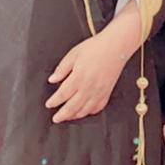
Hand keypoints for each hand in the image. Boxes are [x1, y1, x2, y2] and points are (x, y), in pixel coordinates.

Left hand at [45, 4, 140, 123]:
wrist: (116, 46)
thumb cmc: (96, 47)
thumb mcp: (74, 54)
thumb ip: (62, 68)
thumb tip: (52, 79)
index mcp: (79, 77)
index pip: (63, 94)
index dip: (54, 101)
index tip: (49, 104)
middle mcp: (89, 87)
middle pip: (72, 106)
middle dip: (62, 115)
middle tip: (56, 118)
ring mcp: (99, 92)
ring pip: (85, 110)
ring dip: (74, 116)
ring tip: (67, 117)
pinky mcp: (107, 92)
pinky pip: (98, 107)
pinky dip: (89, 112)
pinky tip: (85, 112)